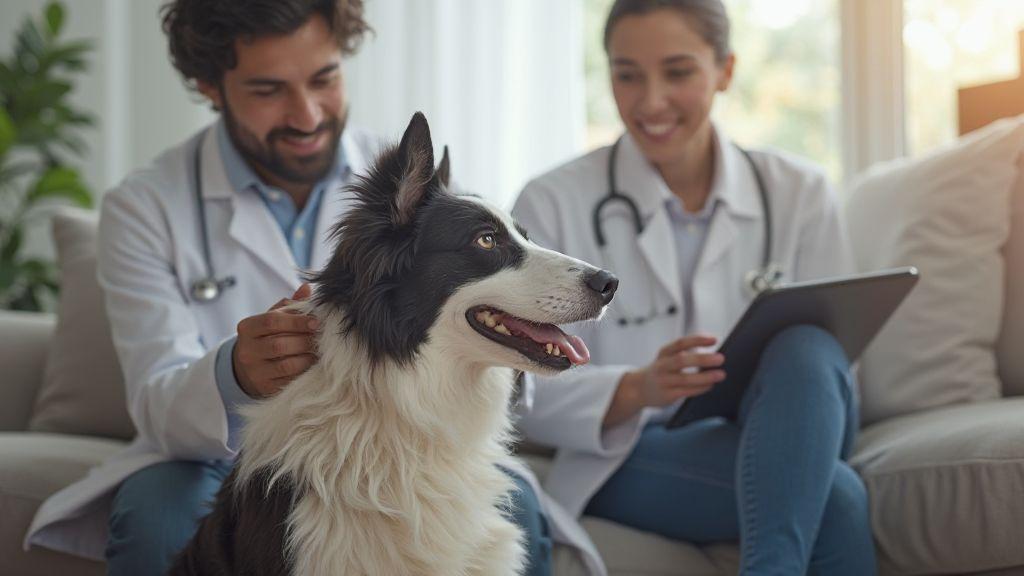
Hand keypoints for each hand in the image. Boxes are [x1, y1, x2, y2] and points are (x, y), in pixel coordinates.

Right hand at [232, 283, 318, 397]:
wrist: (249, 366)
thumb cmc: (267, 336)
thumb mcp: (273, 319)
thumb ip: (290, 306)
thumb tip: (307, 288)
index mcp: (247, 328)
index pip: (271, 322)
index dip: (296, 321)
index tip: (316, 321)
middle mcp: (247, 350)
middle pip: (280, 344)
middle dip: (305, 340)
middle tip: (323, 337)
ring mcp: (254, 371)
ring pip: (286, 365)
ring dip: (308, 357)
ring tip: (321, 351)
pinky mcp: (264, 388)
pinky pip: (289, 381)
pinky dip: (304, 373)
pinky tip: (315, 365)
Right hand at [604, 335, 725, 426]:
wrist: (638, 389)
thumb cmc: (662, 370)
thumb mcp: (667, 357)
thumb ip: (686, 352)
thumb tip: (713, 348)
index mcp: (664, 353)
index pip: (680, 343)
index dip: (697, 340)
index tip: (714, 339)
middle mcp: (661, 366)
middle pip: (682, 360)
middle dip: (702, 359)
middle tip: (721, 358)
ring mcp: (663, 381)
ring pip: (685, 379)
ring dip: (705, 377)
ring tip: (721, 374)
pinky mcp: (667, 395)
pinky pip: (686, 391)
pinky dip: (700, 388)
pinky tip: (711, 385)